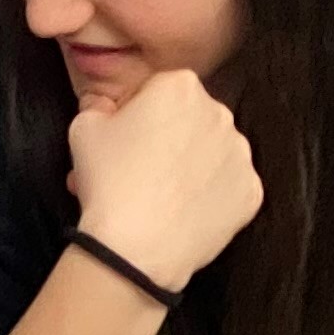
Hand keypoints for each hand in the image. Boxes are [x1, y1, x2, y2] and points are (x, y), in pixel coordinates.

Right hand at [63, 69, 259, 292]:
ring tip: (160, 195)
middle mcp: (220, 113)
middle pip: (190, 119)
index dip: (136, 115)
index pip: (158, 90)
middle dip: (168, 138)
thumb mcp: (82, 129)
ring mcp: (240, 155)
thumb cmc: (108, 181)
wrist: (134, 248)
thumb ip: (97, 105)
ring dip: (191, 166)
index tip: (123, 140)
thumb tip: (105, 106)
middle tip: (138, 170)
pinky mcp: (251, 192)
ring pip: (212, 153)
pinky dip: (210, 198)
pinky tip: (183, 212)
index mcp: (180, 87)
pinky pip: (228, 188)